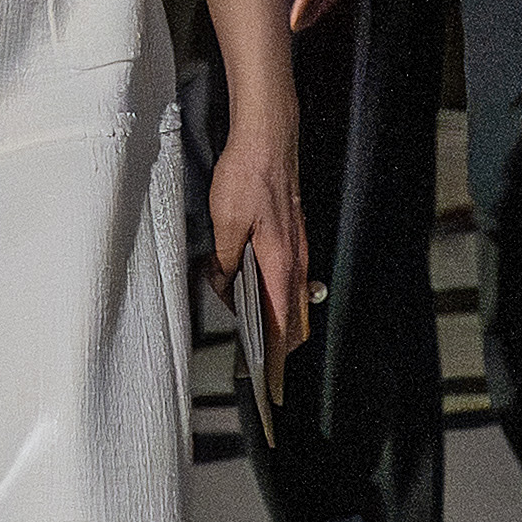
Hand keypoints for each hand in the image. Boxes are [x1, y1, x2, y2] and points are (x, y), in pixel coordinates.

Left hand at [208, 109, 312, 365]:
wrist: (268, 138)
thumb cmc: (248, 176)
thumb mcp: (225, 225)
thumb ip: (226, 263)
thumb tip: (225, 285)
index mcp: (281, 264)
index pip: (283, 325)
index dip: (278, 357)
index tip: (274, 384)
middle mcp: (296, 260)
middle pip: (292, 318)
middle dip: (278, 346)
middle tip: (259, 365)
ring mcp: (297, 247)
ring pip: (290, 298)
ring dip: (274, 320)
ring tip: (250, 333)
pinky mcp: (291, 235)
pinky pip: (286, 277)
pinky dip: (274, 295)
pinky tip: (251, 291)